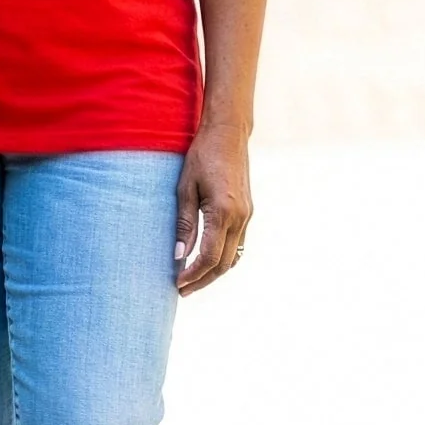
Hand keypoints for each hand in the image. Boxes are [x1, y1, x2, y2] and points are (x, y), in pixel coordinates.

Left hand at [174, 123, 251, 295]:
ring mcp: (247, 216)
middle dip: (202, 280)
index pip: (208, 257)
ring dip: (213, 272)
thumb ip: (184, 223)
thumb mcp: (185, 188)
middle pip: (223, 263)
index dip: (192, 274)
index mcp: (223, 212)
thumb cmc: (202, 156)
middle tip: (181, 291)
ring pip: (233, 257)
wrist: (228, 134)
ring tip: (192, 280)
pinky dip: (224, 258)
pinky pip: (238, 244)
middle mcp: (240, 217)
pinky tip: (208, 262)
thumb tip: (178, 255)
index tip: (177, 284)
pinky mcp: (248, 212)